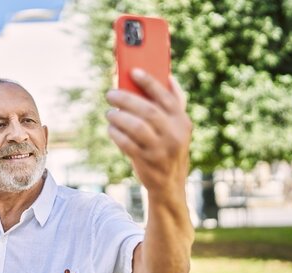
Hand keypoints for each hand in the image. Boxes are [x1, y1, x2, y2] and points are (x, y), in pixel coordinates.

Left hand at [105, 69, 191, 193]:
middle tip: (110, 94)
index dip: (149, 82)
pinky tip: (111, 129)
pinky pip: (127, 144)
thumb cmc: (168, 147)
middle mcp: (174, 134)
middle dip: (126, 99)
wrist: (169, 183)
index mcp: (182, 121)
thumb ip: (172, 105)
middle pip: (148, 111)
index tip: (133, 71)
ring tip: (109, 113)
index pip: (166, 97)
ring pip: (136, 127)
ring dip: (118, 117)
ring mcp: (161, 149)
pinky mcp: (147, 161)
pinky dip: (116, 134)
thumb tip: (167, 77)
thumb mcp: (177, 128)